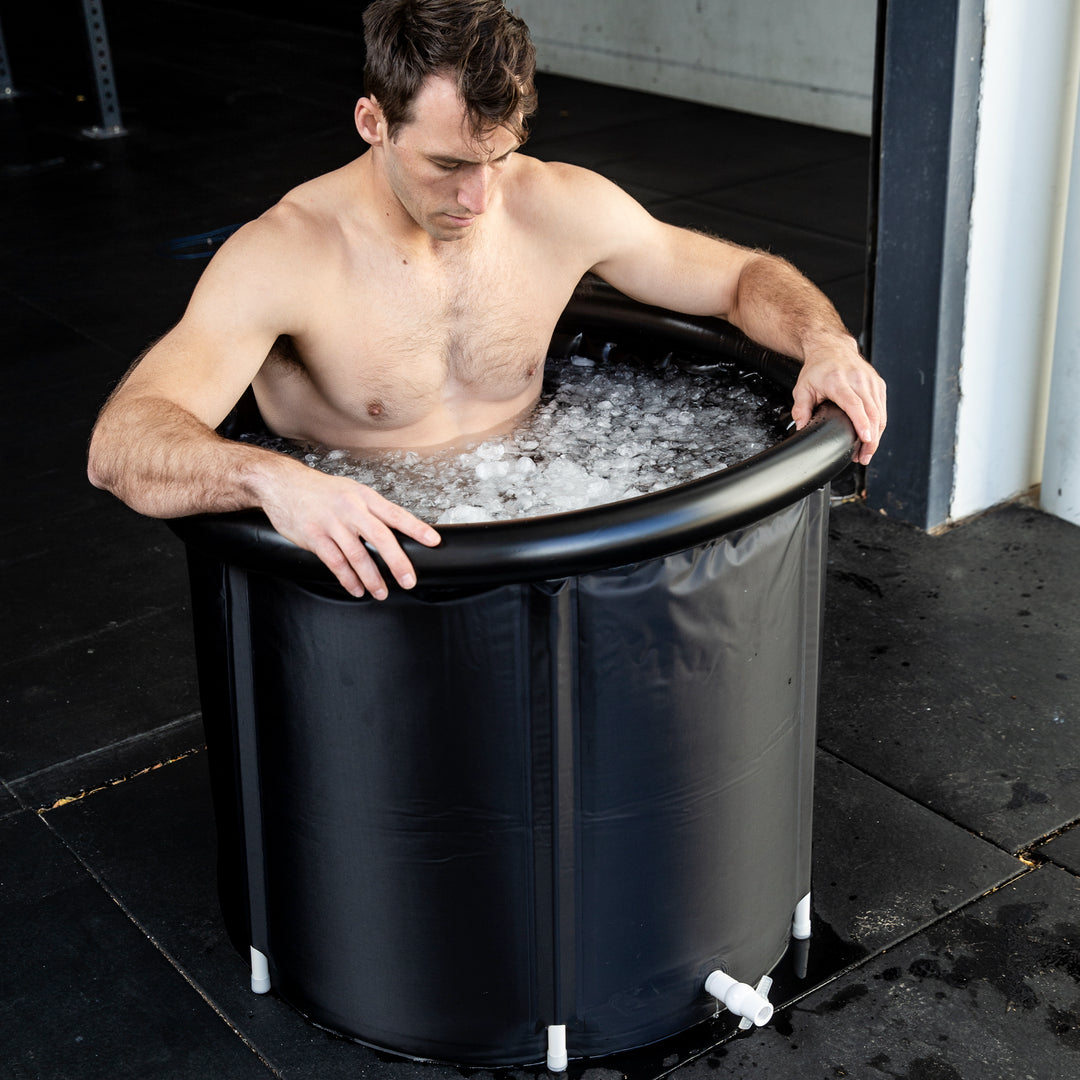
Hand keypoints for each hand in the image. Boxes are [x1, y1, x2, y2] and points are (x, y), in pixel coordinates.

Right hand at [259, 465, 440, 598]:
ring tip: (381, 592)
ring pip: (357, 555)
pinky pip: (335, 562)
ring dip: (372, 578)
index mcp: (364, 497)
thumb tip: (396, 531)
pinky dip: (348, 579)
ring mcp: (332, 523)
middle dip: (397, 562)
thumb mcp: (351, 492)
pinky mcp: (314, 536)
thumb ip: (371, 511)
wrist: (283, 484)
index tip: (433, 541)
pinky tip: (356, 588)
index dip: (416, 528)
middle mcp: (350, 509)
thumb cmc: (320, 491)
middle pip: (381, 537)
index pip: (395, 514)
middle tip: (409, 580)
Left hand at [790, 338, 886, 464]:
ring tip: (866, 452)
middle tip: (863, 457)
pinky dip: (879, 425)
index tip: (867, 439)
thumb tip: (801, 428)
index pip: (855, 405)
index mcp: (839, 382)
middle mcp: (858, 380)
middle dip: (871, 439)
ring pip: (880, 413)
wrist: (832, 348)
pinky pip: (882, 408)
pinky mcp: (878, 384)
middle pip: (872, 413)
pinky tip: (872, 437)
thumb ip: (801, 409)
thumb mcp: (803, 388)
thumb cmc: (818, 369)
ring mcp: (871, 381)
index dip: (862, 423)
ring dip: (877, 435)